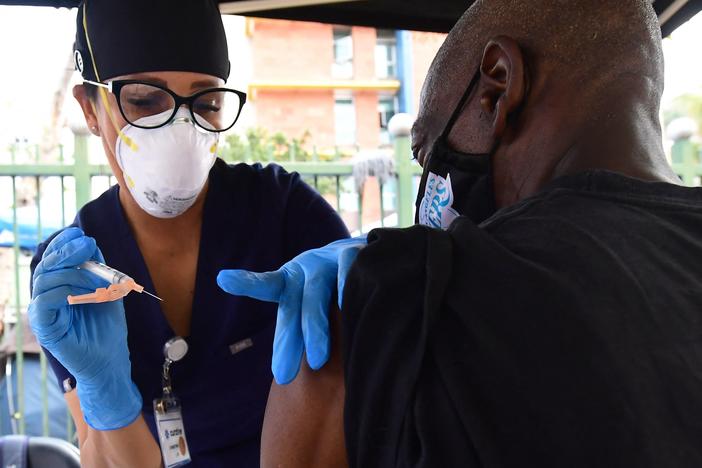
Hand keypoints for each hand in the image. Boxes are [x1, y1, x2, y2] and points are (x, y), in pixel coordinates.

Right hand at [29, 227, 141, 429]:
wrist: (110, 360)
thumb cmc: (107, 328)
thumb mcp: (107, 291)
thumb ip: (98, 270)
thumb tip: (91, 243)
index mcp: (58, 287)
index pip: (52, 259)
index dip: (63, 243)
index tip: (81, 234)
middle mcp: (46, 298)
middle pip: (46, 265)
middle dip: (67, 250)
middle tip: (87, 244)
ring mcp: (43, 312)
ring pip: (45, 280)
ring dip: (74, 272)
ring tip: (99, 278)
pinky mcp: (44, 327)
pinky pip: (45, 301)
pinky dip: (66, 291)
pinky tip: (88, 293)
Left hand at [217, 235, 365, 383]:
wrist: (368, 256)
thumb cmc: (334, 287)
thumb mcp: (311, 301)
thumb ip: (299, 327)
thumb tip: (287, 374)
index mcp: (291, 281)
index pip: (267, 286)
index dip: (247, 283)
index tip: (223, 279)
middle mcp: (307, 269)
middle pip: (293, 307)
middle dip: (288, 340)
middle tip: (282, 374)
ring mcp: (329, 261)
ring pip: (316, 296)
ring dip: (315, 327)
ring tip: (316, 359)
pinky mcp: (353, 255)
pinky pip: (348, 273)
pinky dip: (346, 289)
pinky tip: (345, 306)